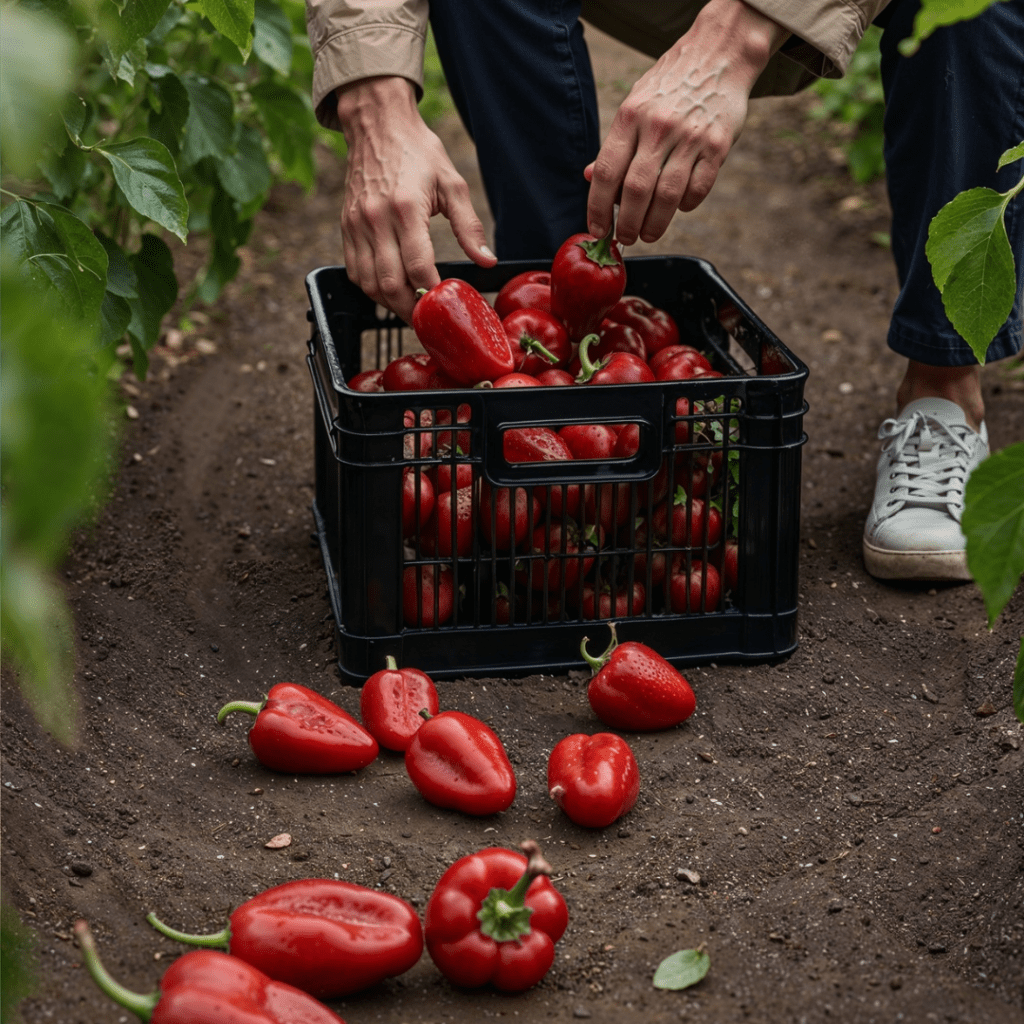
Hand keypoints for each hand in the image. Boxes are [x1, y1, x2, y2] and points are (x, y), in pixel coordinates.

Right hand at [335, 76, 496, 322]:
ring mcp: (356, 224)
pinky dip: (371, 289)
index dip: (432, 293)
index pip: (417, 267)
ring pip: (368, 283)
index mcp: (406, 209)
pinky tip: (389, 292)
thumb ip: (469, 226)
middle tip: (429, 320)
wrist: (378, 124)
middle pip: (390, 284)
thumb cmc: (418, 152)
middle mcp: (376, 219)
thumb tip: (486, 261)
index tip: (446, 304)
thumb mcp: (452, 184)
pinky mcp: (345, 226)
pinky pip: (354, 270)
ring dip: (390, 304)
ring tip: (412, 310)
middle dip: (411, 309)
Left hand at [585, 0, 788, 245]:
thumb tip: (588, 178)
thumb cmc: (670, 86)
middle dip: (627, 223)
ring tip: (648, 235)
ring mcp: (690, 136)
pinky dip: (685, 205)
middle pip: (635, 191)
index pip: (605, 171)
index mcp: (631, 116)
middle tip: (626, 238)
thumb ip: (616, 143)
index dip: (597, 207)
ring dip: (654, 224)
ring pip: (666, 196)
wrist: (719, 54)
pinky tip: (678, 207)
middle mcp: (658, 126)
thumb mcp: (636, 104)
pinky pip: (697, 189)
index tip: (597, 229)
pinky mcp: (718, 145)